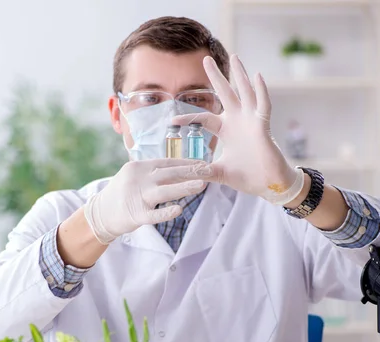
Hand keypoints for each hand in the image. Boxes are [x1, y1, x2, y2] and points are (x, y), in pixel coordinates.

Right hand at [83, 158, 214, 243]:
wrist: (100, 213)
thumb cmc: (121, 194)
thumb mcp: (134, 177)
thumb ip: (153, 173)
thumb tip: (180, 169)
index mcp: (138, 167)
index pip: (167, 162)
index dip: (187, 163)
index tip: (203, 164)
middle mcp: (138, 179)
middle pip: (168, 174)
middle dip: (190, 172)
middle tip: (209, 171)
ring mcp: (137, 197)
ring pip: (164, 191)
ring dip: (184, 187)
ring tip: (201, 185)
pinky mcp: (135, 214)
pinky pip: (153, 214)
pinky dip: (165, 212)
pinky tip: (178, 210)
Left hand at [173, 54, 302, 204]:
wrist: (269, 185)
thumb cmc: (247, 176)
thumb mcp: (218, 173)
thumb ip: (201, 171)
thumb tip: (180, 177)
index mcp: (226, 129)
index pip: (204, 117)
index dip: (188, 118)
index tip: (171, 122)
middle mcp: (238, 120)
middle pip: (225, 93)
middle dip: (215, 76)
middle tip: (205, 58)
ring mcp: (252, 121)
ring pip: (245, 92)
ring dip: (240, 74)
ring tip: (234, 56)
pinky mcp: (263, 126)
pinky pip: (263, 105)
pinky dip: (261, 91)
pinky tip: (257, 76)